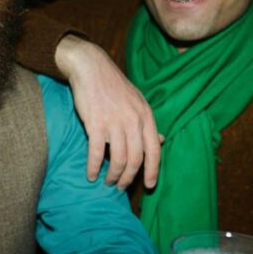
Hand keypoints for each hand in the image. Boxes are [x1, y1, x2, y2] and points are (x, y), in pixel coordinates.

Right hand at [54, 35, 160, 189]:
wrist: (91, 67)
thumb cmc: (113, 85)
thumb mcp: (137, 101)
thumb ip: (147, 123)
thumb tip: (162, 140)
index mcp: (146, 116)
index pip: (154, 150)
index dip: (153, 171)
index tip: (150, 185)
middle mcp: (133, 121)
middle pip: (135, 159)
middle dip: (129, 178)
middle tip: (121, 186)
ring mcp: (114, 123)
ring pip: (118, 159)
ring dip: (113, 175)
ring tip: (107, 181)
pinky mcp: (95, 124)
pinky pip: (97, 153)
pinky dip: (94, 167)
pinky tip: (91, 175)